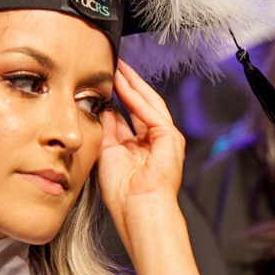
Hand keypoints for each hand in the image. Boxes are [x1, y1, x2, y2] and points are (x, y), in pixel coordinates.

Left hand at [99, 62, 201, 274]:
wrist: (139, 209)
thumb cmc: (124, 193)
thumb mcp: (108, 154)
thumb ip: (108, 131)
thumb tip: (104, 109)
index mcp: (141, 149)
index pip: (131, 115)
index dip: (119, 98)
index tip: (106, 81)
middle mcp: (155, 142)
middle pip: (142, 106)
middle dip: (128, 85)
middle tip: (114, 65)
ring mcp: (165, 139)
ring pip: (148, 104)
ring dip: (132, 85)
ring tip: (118, 67)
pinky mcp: (170, 138)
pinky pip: (151, 112)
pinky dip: (137, 97)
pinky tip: (122, 84)